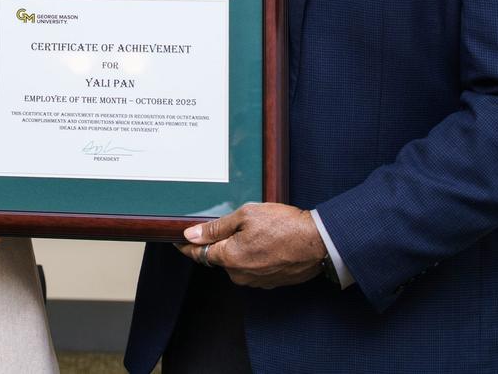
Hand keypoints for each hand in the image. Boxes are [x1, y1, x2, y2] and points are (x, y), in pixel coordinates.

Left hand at [176, 202, 325, 287]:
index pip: (199, 254)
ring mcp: (256, 280)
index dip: (188, 246)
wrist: (318, 243)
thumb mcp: (246, 216)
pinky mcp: (270, 281)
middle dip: (222, 243)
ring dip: (241, 249)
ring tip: (258, 231)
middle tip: (235, 224)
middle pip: (219, 257)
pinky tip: (268, 243)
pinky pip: (253, 268)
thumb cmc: (284, 226)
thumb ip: (216, 227)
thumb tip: (191, 235)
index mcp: (229, 257)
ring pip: (237, 263)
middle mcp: (239, 274)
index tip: (179, 240)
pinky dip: (255, 256)